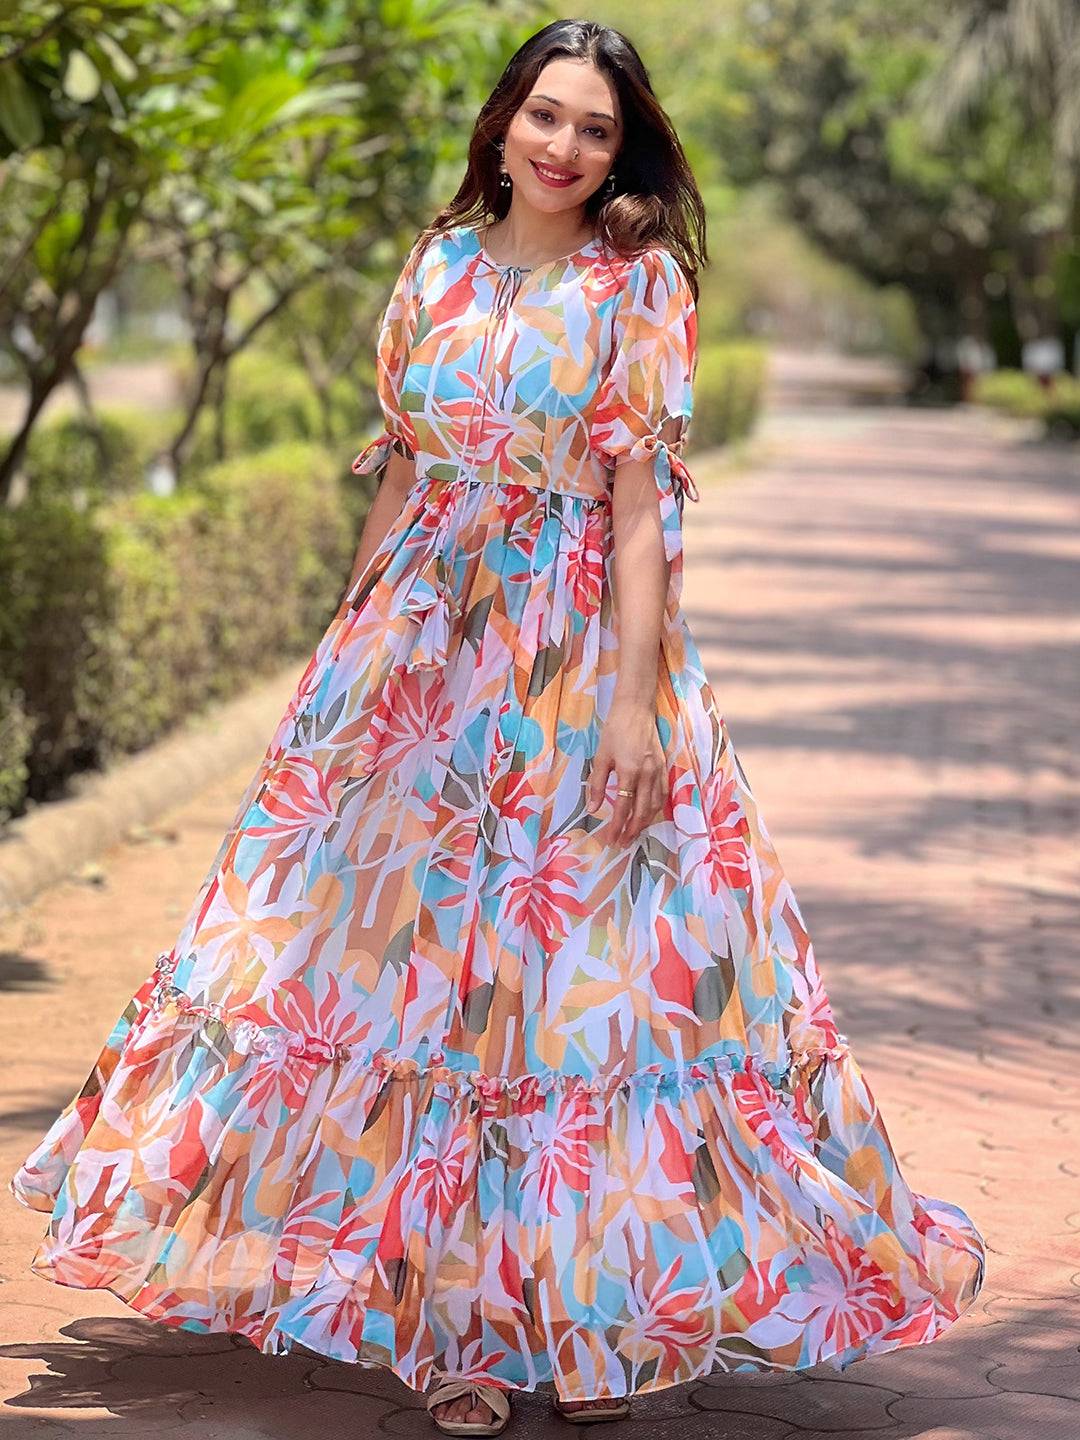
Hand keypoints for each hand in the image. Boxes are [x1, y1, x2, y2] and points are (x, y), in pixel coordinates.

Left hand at [586, 695, 667, 845]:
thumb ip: (597, 784)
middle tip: (623, 843)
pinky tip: (648, 813)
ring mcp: (658, 771)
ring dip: (646, 822)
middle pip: (643, 811)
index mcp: (630, 772)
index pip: (623, 807)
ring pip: (656, 805)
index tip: (611, 839)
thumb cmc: (615, 730)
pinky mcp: (664, 766)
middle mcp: (647, 774)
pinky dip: (657, 808)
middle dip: (633, 830)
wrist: (636, 709)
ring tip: (634, 832)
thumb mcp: (601, 757)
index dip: (617, 826)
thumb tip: (593, 809)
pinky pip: (663, 794)